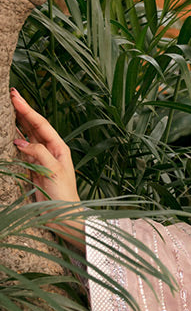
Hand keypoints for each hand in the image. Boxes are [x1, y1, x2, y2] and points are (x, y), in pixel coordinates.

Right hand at [11, 89, 78, 203]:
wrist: (63, 216)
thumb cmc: (64, 195)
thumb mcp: (54, 171)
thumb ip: (39, 153)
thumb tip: (21, 141)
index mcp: (58, 147)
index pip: (40, 124)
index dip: (27, 110)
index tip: (15, 96)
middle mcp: (50, 150)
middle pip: (33, 126)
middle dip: (21, 110)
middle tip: (9, 94)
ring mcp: (40, 158)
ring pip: (26, 135)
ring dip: (17, 121)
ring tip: (6, 107)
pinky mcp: (32, 168)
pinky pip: (21, 149)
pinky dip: (13, 138)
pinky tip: (7, 131)